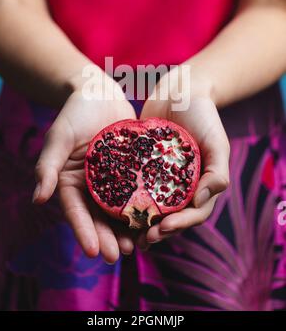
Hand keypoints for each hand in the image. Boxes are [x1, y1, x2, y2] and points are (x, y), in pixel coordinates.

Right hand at [33, 67, 136, 263]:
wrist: (100, 92)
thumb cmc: (75, 112)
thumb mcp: (59, 136)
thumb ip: (48, 166)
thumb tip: (38, 199)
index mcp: (69, 182)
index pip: (75, 211)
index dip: (83, 232)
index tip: (92, 252)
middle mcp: (90, 185)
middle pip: (98, 217)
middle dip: (107, 237)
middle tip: (119, 255)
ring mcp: (112, 180)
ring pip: (119, 210)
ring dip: (127, 229)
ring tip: (138, 245)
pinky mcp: (131, 171)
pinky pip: (138, 191)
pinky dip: (144, 207)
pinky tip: (155, 219)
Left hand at [138, 66, 229, 247]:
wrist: (179, 90)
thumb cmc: (202, 114)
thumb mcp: (217, 141)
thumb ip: (217, 172)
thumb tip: (201, 202)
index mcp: (201, 184)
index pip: (193, 213)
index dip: (180, 225)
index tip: (163, 229)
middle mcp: (181, 184)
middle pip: (171, 216)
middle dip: (158, 230)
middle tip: (141, 240)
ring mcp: (161, 176)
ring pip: (151, 206)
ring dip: (141, 223)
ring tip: (126, 234)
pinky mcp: (143, 165)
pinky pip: (134, 185)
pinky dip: (126, 198)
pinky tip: (112, 205)